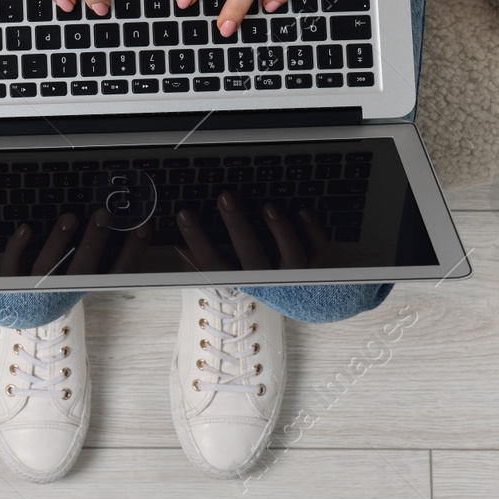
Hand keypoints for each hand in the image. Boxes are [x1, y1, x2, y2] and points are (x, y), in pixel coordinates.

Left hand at [1, 209, 150, 277]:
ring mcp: (34, 289)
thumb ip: (94, 255)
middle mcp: (62, 291)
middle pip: (82, 270)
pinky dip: (17, 248)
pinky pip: (12, 268)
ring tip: (70, 217)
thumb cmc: (55, 288)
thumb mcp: (79, 276)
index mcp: (84, 288)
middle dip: (93, 243)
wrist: (19, 312)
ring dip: (58, 242)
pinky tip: (26, 228)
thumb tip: (118, 220)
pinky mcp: (10, 283)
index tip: (143, 227)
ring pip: (46, 269)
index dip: (132, 252)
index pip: (116, 274)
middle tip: (103, 216)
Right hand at [175, 191, 341, 271]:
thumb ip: (208, 263)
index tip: (185, 214)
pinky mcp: (320, 266)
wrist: (310, 301)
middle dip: (237, 225)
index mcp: (244, 280)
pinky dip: (313, 230)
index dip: (198, 240)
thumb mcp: (236, 274)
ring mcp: (296, 274)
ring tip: (268, 206)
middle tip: (225, 196)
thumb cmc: (265, 279)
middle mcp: (269, 279)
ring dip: (280, 229)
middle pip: (251, 257)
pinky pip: (319, 249)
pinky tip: (302, 211)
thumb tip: (178, 247)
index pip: (214, 265)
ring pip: (291, 255)